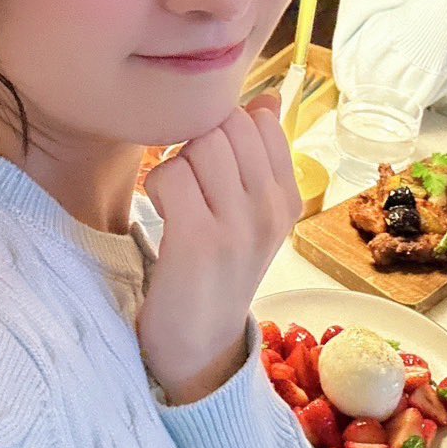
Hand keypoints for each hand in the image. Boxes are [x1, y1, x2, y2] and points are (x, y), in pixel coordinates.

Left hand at [138, 94, 300, 403]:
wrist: (199, 347)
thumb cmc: (215, 272)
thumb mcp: (250, 214)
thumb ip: (260, 156)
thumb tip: (269, 99)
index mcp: (288, 198)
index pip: (261, 121)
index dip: (224, 131)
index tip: (211, 169)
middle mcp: (272, 208)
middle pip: (228, 124)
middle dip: (197, 142)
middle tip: (189, 186)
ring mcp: (240, 225)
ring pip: (200, 143)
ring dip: (176, 165)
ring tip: (178, 202)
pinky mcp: (201, 241)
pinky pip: (172, 174)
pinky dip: (157, 188)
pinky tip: (164, 216)